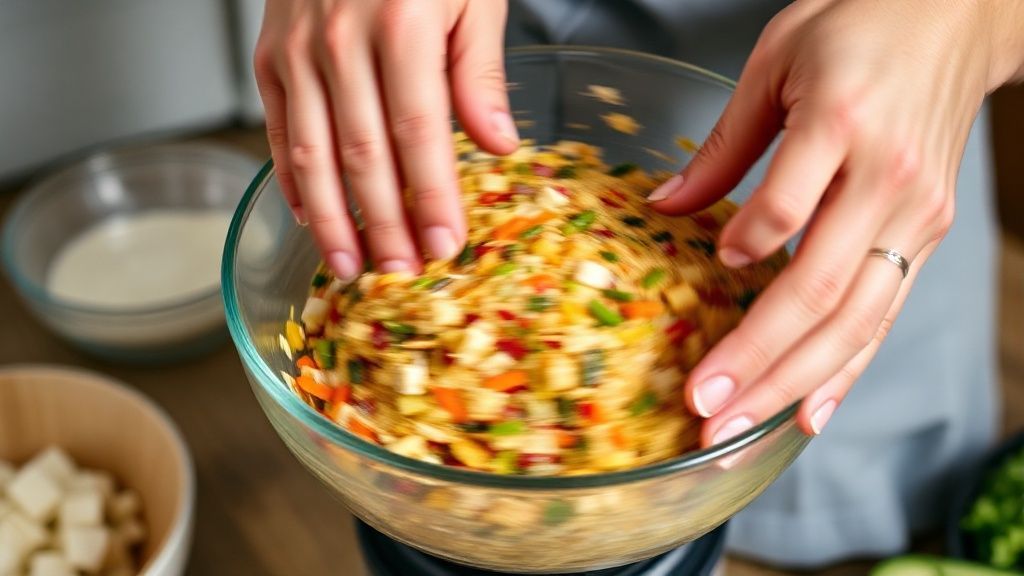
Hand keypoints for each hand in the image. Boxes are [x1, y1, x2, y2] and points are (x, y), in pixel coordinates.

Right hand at [253, 0, 515, 279]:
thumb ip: (479, 71)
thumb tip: (499, 145)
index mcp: (402, 26)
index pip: (420, 135)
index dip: (433, 198)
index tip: (447, 246)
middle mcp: (342, 42)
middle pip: (364, 155)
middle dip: (385, 224)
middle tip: (403, 272)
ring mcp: (297, 50)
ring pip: (312, 153)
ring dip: (333, 219)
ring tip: (350, 266)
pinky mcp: (269, 54)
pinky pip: (277, 128)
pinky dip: (292, 178)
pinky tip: (310, 216)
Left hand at [648, 0, 1023, 444]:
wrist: (958, 12)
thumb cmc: (862, 25)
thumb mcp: (777, 58)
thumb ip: (725, 143)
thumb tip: (666, 206)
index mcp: (842, 122)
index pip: (786, 207)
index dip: (745, 249)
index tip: (709, 273)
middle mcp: (887, 179)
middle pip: (821, 291)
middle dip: (758, 361)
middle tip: (704, 412)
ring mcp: (916, 216)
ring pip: (855, 320)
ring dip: (793, 384)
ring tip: (739, 430)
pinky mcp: (927, 236)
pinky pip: (883, 317)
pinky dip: (847, 371)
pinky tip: (810, 414)